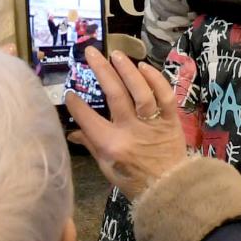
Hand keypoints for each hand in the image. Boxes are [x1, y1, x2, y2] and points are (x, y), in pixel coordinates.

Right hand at [65, 46, 187, 201]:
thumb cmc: (133, 179)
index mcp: (111, 145)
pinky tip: (143, 66)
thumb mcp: (106, 166)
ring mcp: (151, 123)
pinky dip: (155, 80)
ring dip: (127, 70)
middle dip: (101, 70)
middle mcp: (130, 130)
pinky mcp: (170, 120)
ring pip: (140, 91)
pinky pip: (164, 96)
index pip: (88, 119)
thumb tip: (71, 132)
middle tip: (91, 52)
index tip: (70, 92)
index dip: (76, 104)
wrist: (168, 188)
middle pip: (114, 95)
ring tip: (116, 54)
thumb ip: (90, 144)